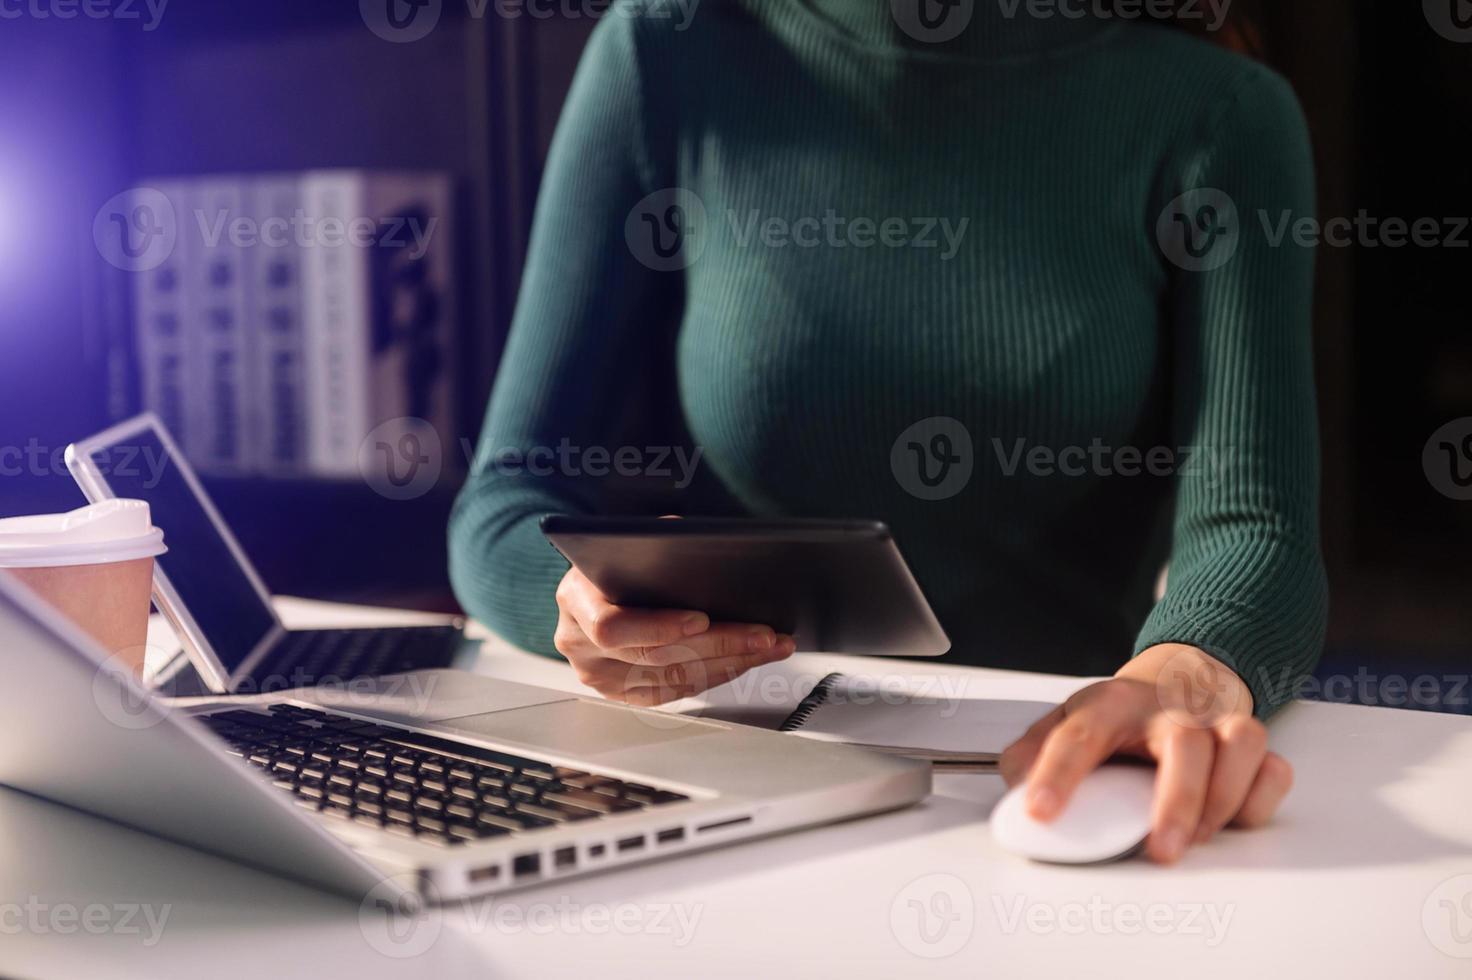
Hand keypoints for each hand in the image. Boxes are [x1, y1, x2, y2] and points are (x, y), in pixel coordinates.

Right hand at [553, 564, 794, 705]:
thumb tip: (698, 540)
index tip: (702, 619)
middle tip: (762, 634)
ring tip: (769, 646)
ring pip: (673, 679)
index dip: (659, 627)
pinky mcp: (623, 693)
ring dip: (729, 662)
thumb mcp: (626, 542)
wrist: (597, 585)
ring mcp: (601, 675)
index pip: (612, 628)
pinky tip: (745, 660)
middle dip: (718, 644)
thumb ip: (655, 541)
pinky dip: (716, 675)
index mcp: (576, 600)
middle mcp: (581, 644)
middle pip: (655, 656)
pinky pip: (676, 692)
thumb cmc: (616, 560)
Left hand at [998, 643, 1292, 863]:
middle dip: (1177, 800)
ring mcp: (1215, 723)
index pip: (1079, 735)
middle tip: (1160, 850)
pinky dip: (1259, 799)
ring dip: (1223, 800)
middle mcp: (1168, 710)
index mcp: (1109, 704)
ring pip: (1241, 744)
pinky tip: (1234, 818)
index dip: (1057, 774)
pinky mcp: (1251, 747)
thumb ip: (1030, 759)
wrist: (1176, 677)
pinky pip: (1273, 769)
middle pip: (1184, 741)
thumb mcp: (1064, 723)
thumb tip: (1014, 797)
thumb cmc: (1118, 716)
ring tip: (1195, 837)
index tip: (1040, 812)